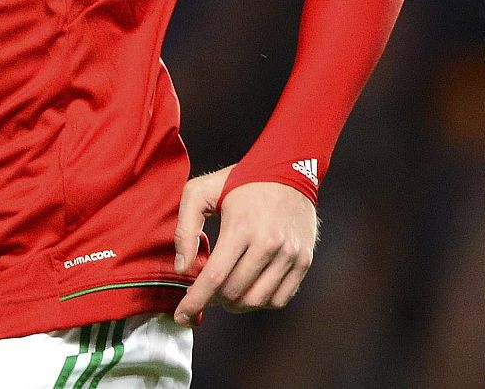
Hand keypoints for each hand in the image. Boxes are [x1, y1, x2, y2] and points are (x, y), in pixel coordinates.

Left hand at [172, 167, 316, 323]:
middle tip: (203, 293)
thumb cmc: (239, 180)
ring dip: (235, 304)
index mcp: (242, 227)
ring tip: (224, 293)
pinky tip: (248, 289)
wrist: (289, 169)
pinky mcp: (304, 260)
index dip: (195, 301)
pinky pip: (280, 298)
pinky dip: (260, 302)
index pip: (215, 277)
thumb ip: (185, 228)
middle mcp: (269, 244)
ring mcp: (290, 254)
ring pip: (257, 300)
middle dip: (212, 300)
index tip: (181, 316)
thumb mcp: (200, 191)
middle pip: (235, 292)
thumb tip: (182, 268)